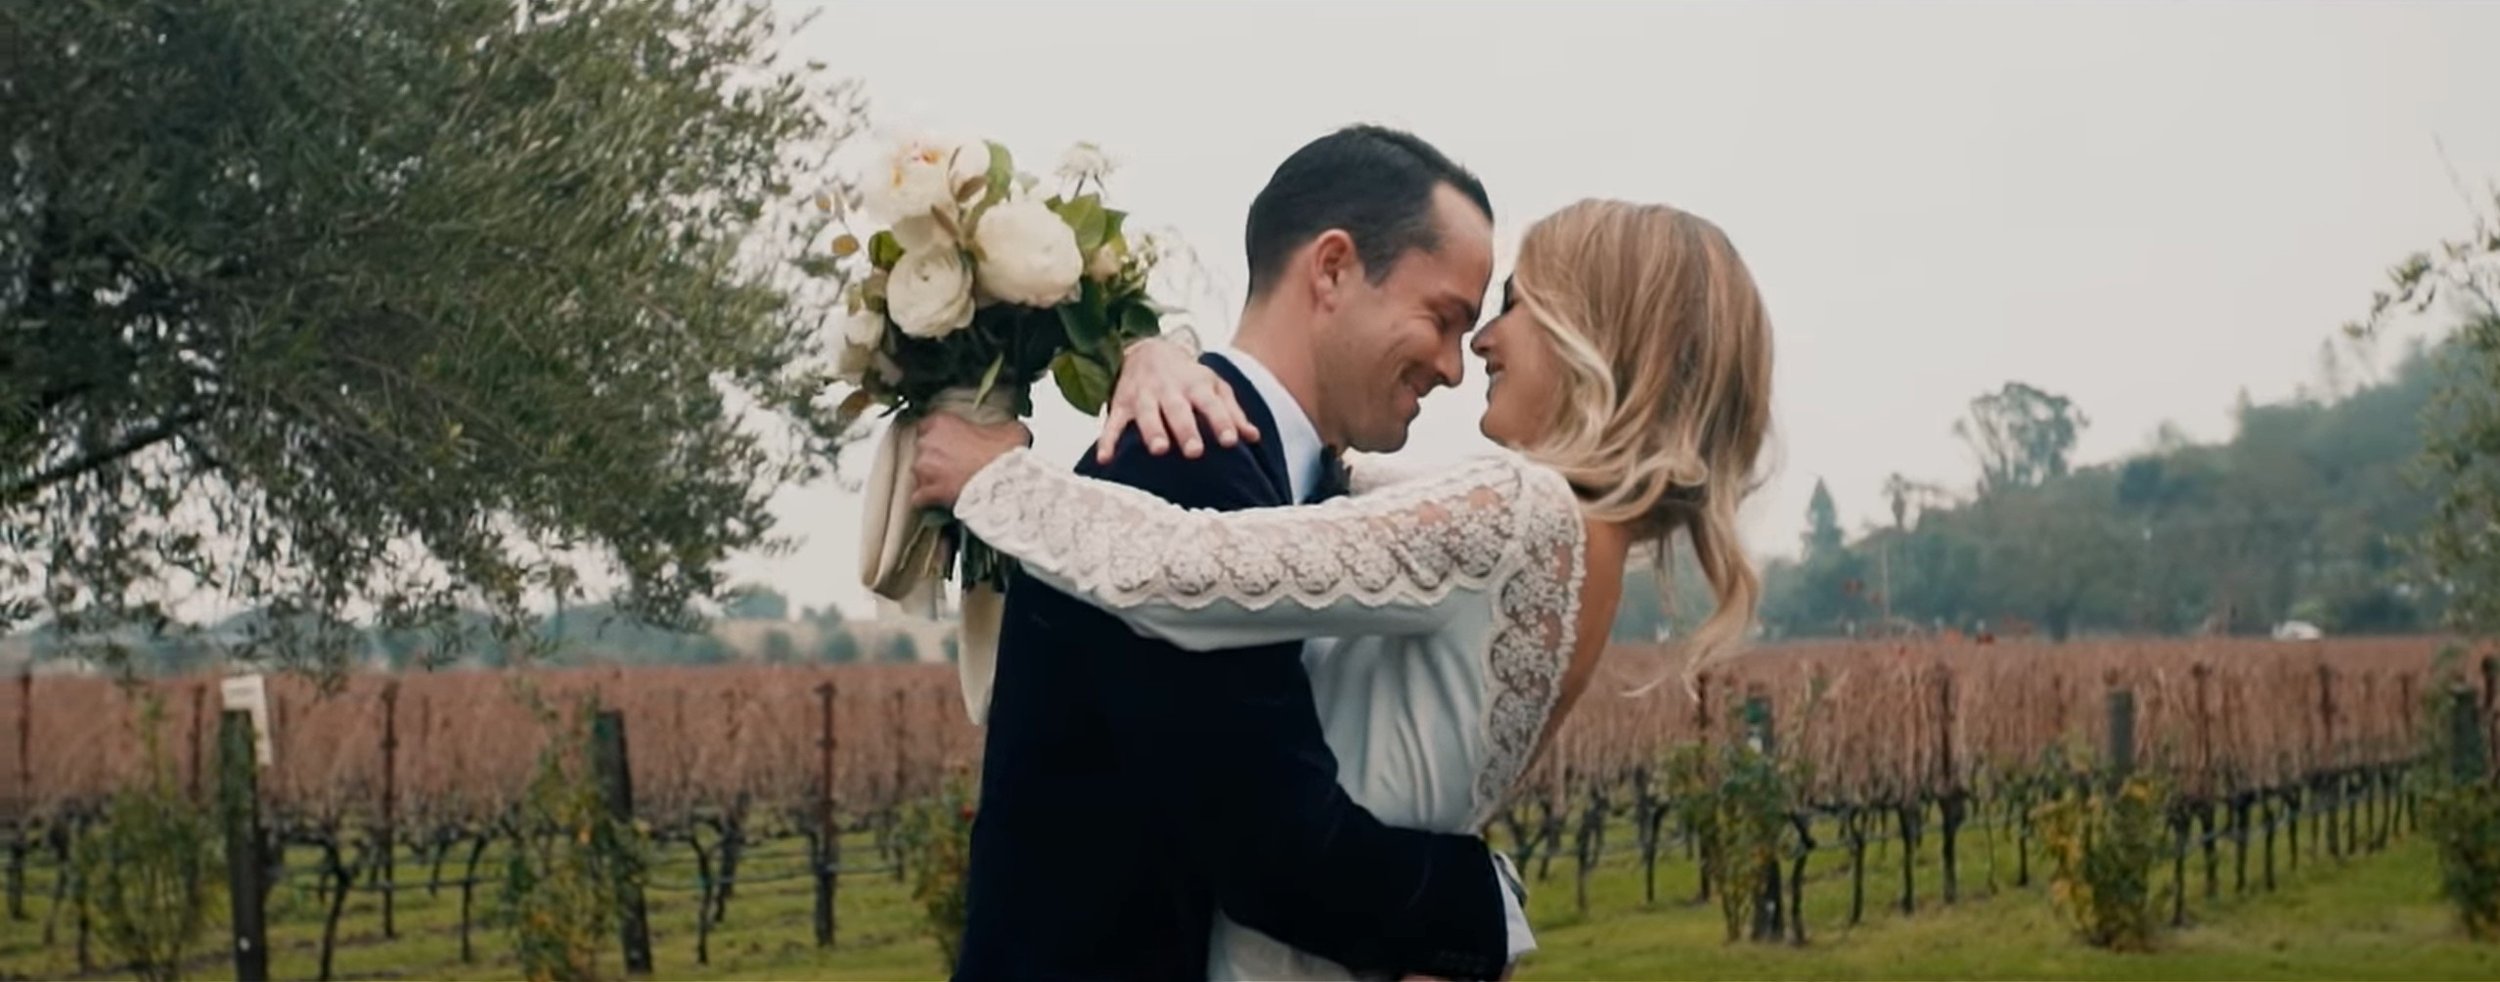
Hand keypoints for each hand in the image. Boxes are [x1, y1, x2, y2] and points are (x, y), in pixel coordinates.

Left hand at [908, 413, 1030, 509]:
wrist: (1005, 484)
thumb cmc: (1005, 456)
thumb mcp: (1010, 429)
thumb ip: (997, 427)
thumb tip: (1004, 432)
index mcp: (942, 422)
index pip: (927, 424)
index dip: (940, 434)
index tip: (950, 441)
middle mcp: (928, 443)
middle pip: (922, 448)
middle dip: (935, 456)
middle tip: (955, 463)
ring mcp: (925, 469)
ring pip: (919, 473)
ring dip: (930, 478)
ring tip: (949, 484)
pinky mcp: (928, 493)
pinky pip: (919, 497)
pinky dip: (927, 500)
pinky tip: (938, 501)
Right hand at [1096, 337, 1259, 463]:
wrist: (1147, 349)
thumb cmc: (1187, 376)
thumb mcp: (1213, 386)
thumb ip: (1233, 412)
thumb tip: (1254, 437)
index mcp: (1196, 385)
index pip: (1211, 404)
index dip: (1221, 421)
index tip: (1230, 441)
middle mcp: (1169, 390)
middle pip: (1178, 410)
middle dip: (1185, 429)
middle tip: (1194, 452)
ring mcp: (1143, 396)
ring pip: (1147, 414)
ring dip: (1152, 431)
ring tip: (1159, 450)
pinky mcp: (1120, 404)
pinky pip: (1112, 423)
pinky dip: (1107, 440)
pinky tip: (1105, 459)